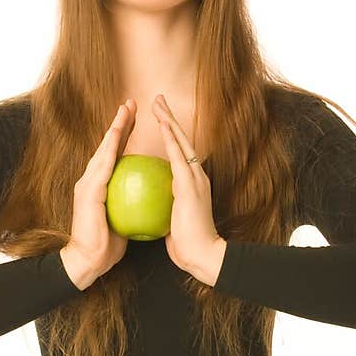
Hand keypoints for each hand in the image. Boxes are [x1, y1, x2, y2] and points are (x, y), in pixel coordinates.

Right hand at [63, 99, 136, 287]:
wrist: (89, 261)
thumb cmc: (107, 246)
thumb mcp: (124, 219)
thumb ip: (131, 204)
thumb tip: (149, 197)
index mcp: (101, 185)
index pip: (115, 154)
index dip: (125, 135)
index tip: (135, 117)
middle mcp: (91, 180)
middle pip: (108, 146)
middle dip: (119, 123)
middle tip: (130, 102)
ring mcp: (87, 184)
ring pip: (104, 150)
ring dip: (114, 129)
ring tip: (125, 111)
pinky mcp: (88, 191)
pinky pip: (103, 166)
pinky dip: (110, 149)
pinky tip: (119, 136)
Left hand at [153, 94, 226, 283]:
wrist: (202, 255)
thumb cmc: (188, 245)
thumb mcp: (174, 222)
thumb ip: (167, 209)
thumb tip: (153, 206)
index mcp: (191, 184)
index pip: (178, 154)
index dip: (169, 136)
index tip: (159, 121)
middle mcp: (195, 176)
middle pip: (181, 141)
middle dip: (168, 119)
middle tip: (158, 100)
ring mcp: (195, 178)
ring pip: (180, 142)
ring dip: (168, 121)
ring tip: (158, 104)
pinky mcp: (189, 184)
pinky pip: (178, 155)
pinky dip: (170, 138)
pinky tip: (161, 124)